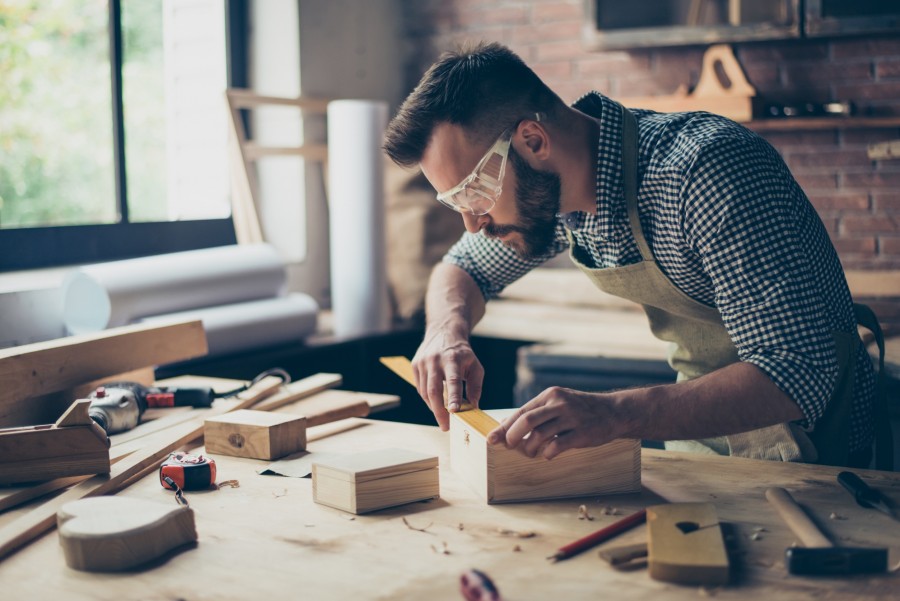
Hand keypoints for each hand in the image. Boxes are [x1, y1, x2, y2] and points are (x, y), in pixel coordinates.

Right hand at [411, 329, 483, 430]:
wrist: (444, 332)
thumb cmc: (462, 354)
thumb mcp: (475, 366)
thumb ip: (475, 387)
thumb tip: (473, 407)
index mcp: (452, 359)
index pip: (453, 381)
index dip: (453, 397)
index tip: (454, 412)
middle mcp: (434, 360)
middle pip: (433, 390)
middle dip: (439, 412)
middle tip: (446, 427)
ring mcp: (422, 363)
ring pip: (425, 392)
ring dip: (434, 408)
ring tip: (443, 418)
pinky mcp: (414, 365)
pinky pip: (420, 388)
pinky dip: (428, 399)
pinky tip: (436, 404)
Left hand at [486, 387, 630, 459]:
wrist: (613, 412)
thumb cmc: (580, 409)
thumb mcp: (557, 403)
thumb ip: (535, 412)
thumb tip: (505, 424)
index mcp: (550, 395)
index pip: (521, 411)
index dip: (504, 427)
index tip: (491, 439)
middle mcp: (559, 403)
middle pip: (527, 421)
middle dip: (513, 437)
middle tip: (510, 446)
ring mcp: (571, 417)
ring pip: (540, 435)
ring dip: (530, 448)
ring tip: (531, 452)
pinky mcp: (581, 432)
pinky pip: (557, 445)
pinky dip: (547, 453)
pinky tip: (547, 454)